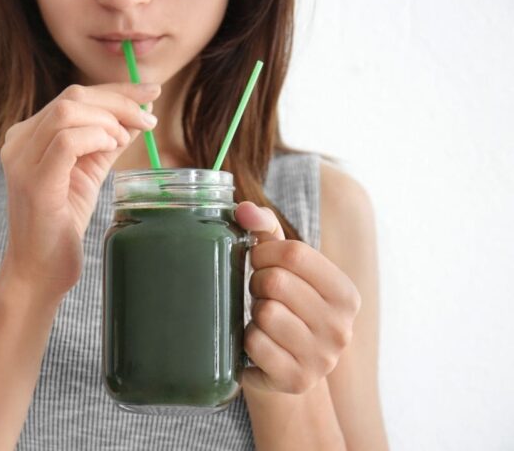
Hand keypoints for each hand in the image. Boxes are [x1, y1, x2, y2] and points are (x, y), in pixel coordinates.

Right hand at [0, 83, 160, 298]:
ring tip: (126, 140)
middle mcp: (19, 142)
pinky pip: (66, 141)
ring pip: (68, 111)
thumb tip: (137, 117)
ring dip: (109, 120)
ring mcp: (22, 160)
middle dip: (119, 101)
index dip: (116, 90)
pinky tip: (112, 147)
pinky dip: (96, 137)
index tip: (151, 92)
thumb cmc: (61, 226)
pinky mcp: (35, 182)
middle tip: (149, 118)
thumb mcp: (88, 174)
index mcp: (29, 136)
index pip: (73, 96)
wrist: (39, 272)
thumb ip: (106, 144)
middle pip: (73, 97)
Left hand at [234, 201, 361, 394]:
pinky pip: (254, 344)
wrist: (283, 368)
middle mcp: (341, 328)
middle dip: (256, 283)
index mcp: (346, 295)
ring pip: (265, 314)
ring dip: (252, 313)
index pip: (295, 253)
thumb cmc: (282, 306)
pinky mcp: (295, 380)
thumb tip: (243, 209)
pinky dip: (246, 339)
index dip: (263, 252)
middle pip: (276, 282)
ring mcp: (321, 359)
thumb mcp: (282, 267)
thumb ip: (265, 230)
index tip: (257, 261)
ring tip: (261, 318)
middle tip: (258, 294)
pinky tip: (257, 342)